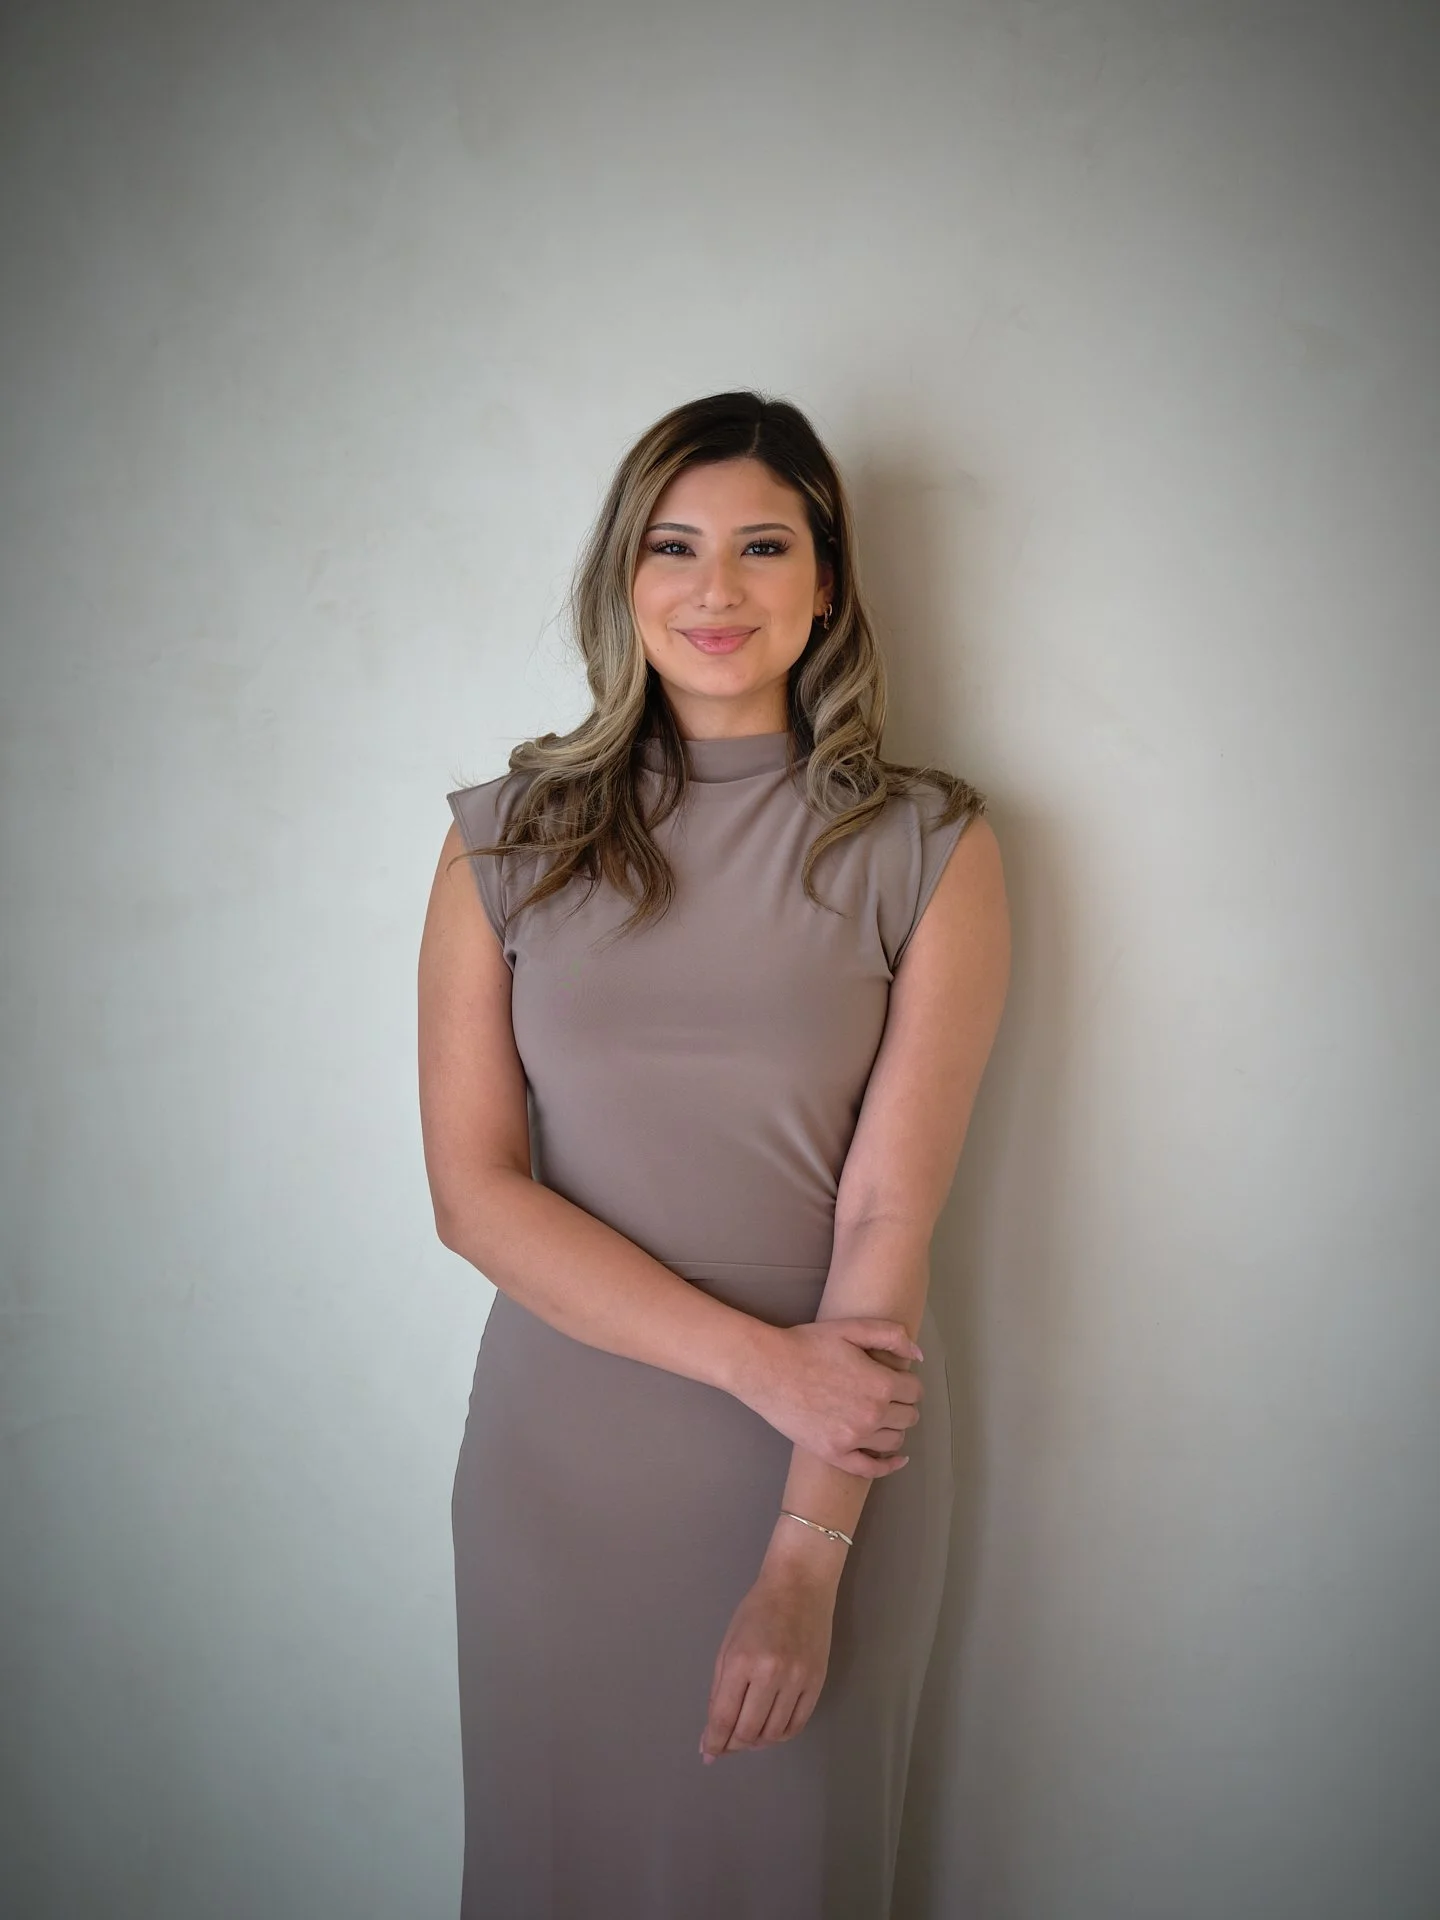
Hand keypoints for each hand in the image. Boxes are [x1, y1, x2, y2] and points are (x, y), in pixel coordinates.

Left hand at [698, 1564, 834, 1763]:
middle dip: (733, 1744)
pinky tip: (770, 1729)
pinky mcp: (817, 1682)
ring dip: (757, 1742)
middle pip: (749, 1731)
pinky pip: (797, 1725)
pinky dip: (780, 1735)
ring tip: (748, 1733)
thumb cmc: (757, 1611)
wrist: (800, 1586)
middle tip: (727, 1742)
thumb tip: (710, 1736)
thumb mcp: (727, 1645)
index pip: (724, 1717)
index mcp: (741, 1661)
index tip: (708, 1753)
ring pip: (773, 1734)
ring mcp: (797, 1679)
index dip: (714, 1742)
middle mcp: (771, 1674)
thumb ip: (718, 1691)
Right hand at [735, 1317, 923, 1476]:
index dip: (908, 1382)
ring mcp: (853, 1439)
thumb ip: (891, 1336)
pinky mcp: (834, 1454)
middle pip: (909, 1416)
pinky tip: (897, 1459)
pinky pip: (871, 1469)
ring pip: (895, 1440)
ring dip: (895, 1427)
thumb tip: (919, 1357)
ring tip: (883, 1417)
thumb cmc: (808, 1344)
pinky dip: (889, 1466)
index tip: (897, 1378)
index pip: (915, 1390)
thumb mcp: (851, 1328)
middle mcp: (872, 1415)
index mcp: (880, 1384)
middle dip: (904, 1404)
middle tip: (888, 1394)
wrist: (767, 1369)